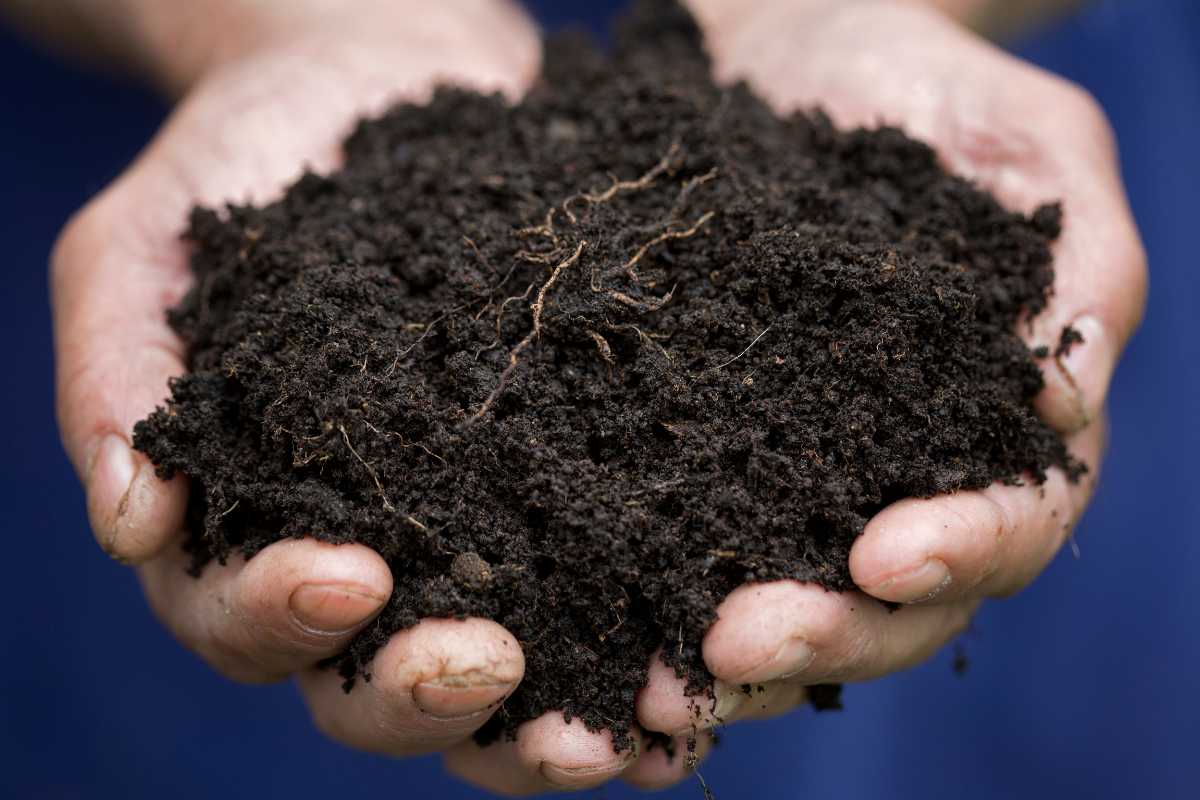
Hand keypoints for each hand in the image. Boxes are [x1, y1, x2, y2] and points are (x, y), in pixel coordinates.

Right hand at [50, 0, 702, 793]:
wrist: (378, 80)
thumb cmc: (248, 160)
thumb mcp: (146, 245)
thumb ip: (118, 375)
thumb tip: (130, 520)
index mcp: (246, 520)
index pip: (239, 613)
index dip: (281, 617)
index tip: (349, 574)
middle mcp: (360, 555)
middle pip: (367, 684)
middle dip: (423, 695)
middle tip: (491, 664)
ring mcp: (469, 535)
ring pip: (494, 679)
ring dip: (542, 725)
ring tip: (613, 730)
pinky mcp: (564, 494)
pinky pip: (597, 594)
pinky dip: (634, 646)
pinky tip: (687, 668)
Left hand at [635, 0, 1146, 733]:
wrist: (781, 44)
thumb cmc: (922, 83)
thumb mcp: (1027, 149)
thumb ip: (1075, 274)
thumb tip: (1059, 406)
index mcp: (989, 428)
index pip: (1006, 524)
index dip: (958, 553)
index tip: (884, 554)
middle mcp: (888, 479)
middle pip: (881, 605)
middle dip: (816, 634)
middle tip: (729, 648)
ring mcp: (782, 477)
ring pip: (766, 603)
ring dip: (707, 660)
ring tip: (639, 685)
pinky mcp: (681, 455)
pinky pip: (660, 543)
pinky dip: (624, 600)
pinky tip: (572, 625)